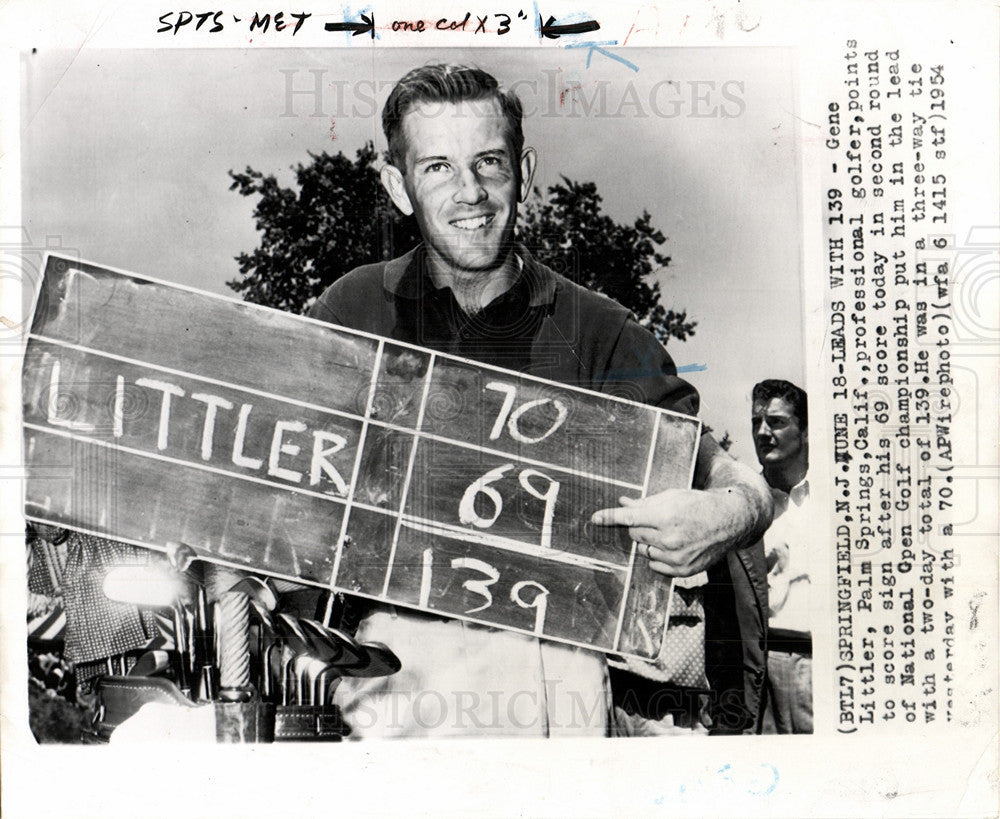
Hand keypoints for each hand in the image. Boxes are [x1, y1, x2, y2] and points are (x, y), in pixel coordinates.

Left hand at [590, 487, 755, 577]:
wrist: (729, 522)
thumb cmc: (700, 505)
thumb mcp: (672, 496)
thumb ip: (645, 502)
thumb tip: (623, 503)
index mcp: (666, 516)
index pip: (629, 517)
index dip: (610, 517)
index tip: (595, 518)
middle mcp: (670, 539)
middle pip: (634, 534)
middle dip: (639, 526)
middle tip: (656, 520)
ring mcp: (676, 557)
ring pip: (643, 550)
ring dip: (648, 542)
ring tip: (668, 533)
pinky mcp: (682, 570)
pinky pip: (655, 565)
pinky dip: (658, 556)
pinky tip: (674, 546)